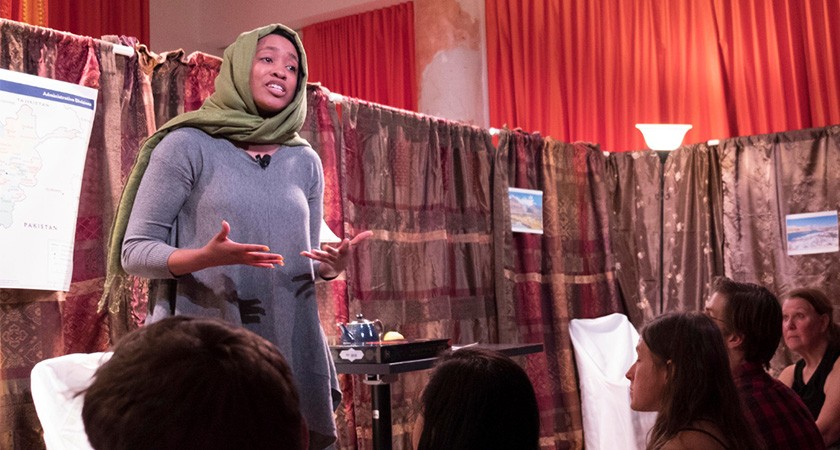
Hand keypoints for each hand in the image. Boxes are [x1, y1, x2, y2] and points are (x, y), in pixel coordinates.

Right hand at [167, 220, 283, 275]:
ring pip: (259, 262)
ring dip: (270, 262)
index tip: (267, 248)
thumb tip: (224, 222)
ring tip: (281, 262)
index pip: (249, 248)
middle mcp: (241, 256)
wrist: (208, 259)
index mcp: (236, 249)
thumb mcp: (218, 237)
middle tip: (281, 257)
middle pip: (258, 257)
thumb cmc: (214, 246)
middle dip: (270, 257)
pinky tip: (272, 266)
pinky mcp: (242, 262)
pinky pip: (255, 265)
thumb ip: (224, 230)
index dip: (258, 248)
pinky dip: (263, 265)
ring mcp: (242, 261)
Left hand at [301, 230, 372, 278]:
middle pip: (333, 253)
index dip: (346, 244)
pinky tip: (302, 253)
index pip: (346, 248)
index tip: (346, 239)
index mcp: (343, 252)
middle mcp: (336, 256)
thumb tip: (371, 232)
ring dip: (318, 254)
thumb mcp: (352, 246)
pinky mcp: (321, 260)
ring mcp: (328, 259)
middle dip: (330, 250)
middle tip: (325, 247)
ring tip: (313, 251)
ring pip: (323, 257)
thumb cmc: (345, 254)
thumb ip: (360, 239)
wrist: (338, 268)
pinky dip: (309, 256)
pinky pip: (315, 258)